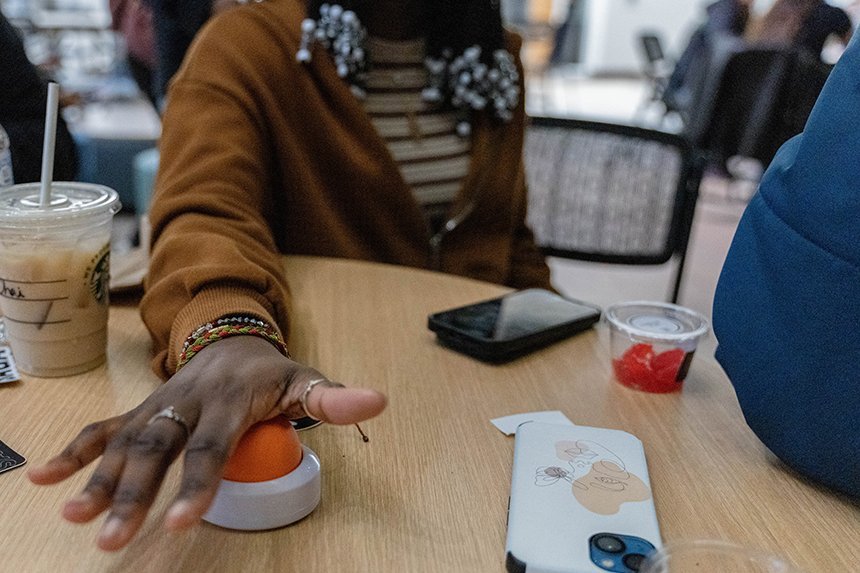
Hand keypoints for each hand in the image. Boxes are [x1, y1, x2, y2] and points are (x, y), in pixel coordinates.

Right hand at [27, 336, 386, 550]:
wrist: (231, 335)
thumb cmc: (270, 370)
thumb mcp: (305, 379)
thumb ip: (335, 398)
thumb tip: (378, 401)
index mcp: (230, 398)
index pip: (213, 446)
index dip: (198, 484)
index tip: (179, 523)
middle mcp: (187, 402)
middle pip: (157, 449)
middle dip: (133, 494)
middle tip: (113, 539)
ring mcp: (159, 405)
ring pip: (124, 441)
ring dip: (96, 479)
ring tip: (73, 517)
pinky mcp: (142, 409)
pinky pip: (103, 427)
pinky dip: (72, 452)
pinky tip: (41, 478)